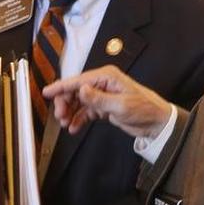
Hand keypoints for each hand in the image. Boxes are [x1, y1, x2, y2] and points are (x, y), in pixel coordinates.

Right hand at [43, 65, 172, 136]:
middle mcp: (102, 83)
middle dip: (65, 103)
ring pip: (78, 102)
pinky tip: (74, 128)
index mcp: (106, 77)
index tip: (47, 92)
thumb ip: (98, 98)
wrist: (157, 123)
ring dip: (70, 112)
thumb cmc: (144, 109)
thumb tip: (81, 90)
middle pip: (75, 91)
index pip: (78, 81)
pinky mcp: (104, 107)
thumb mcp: (120, 105)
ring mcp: (102, 95)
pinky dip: (79, 119)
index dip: (61, 87)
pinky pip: (86, 112)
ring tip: (66, 124)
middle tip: (60, 117)